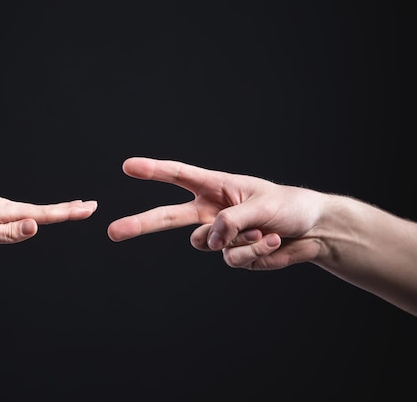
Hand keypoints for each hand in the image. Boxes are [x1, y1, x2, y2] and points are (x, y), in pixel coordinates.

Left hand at [0, 194, 97, 251]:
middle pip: (40, 210)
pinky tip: (34, 217)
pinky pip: (16, 215)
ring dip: (52, 212)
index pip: (42, 214)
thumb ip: (6, 234)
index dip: (67, 213)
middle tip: (89, 206)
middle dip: (66, 210)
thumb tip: (36, 227)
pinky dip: (33, 214)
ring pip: (29, 212)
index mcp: (2, 211)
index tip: (89, 208)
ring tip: (70, 210)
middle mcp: (1, 206)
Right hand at [107, 157, 325, 269]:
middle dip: (140, 224)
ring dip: (237, 241)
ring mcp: (220, 235)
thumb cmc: (288, 206)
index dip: (153, 171)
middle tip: (113, 231)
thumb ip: (231, 221)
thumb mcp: (262, 205)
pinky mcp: (233, 254)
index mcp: (216, 187)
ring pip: (205, 244)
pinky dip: (254, 253)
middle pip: (168, 217)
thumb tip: (209, 240)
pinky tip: (271, 242)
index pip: (179, 176)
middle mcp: (211, 211)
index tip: (128, 166)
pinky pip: (232, 259)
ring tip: (263, 232)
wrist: (313, 231)